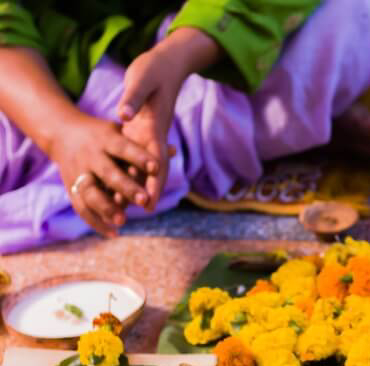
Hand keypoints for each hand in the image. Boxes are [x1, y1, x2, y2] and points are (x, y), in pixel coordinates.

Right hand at [49, 113, 158, 237]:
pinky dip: (96, 222)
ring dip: (106, 208)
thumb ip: (145, 145)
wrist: (61, 133)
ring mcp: (78, 172)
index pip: (124, 148)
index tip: (157, 168)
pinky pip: (81, 207)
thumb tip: (176, 150)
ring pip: (90, 192)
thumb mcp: (120, 132)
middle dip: (126, 187)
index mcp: (105, 139)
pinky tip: (114, 233)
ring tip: (123, 221)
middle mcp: (90, 156)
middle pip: (108, 173)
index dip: (139, 158)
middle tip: (145, 201)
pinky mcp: (71, 187)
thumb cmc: (103, 134)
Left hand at [117, 28, 220, 207]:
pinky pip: (134, 156)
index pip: (157, 162)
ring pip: (142, 166)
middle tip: (139, 212)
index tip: (148, 202)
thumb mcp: (142, 80)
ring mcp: (148, 136)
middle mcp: (154, 137)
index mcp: (156, 128)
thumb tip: (124, 116)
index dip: (153, 183)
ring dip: (136, 185)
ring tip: (124, 204)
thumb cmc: (154, 69)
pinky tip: (116, 182)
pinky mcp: (141, 132)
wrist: (167, 63)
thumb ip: (133, 99)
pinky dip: (128, 170)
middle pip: (152, 171)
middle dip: (147, 191)